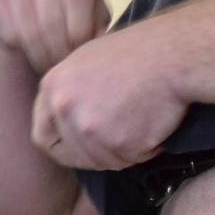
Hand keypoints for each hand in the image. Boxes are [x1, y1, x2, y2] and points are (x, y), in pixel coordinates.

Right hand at [0, 0, 110, 75]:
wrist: (35, 4)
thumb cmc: (74, 11)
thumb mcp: (94, 14)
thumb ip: (99, 24)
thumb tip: (97, 40)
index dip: (80, 32)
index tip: (82, 52)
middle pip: (51, 15)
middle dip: (61, 48)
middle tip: (65, 66)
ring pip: (29, 25)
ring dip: (42, 54)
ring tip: (52, 66)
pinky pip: (9, 28)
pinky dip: (23, 48)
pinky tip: (34, 52)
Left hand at [31, 16, 188, 169]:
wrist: (171, 56)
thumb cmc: (135, 53)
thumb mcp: (85, 61)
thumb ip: (67, 92)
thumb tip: (62, 121)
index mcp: (52, 88)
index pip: (43, 137)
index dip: (64, 147)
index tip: (81, 148)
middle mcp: (65, 110)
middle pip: (75, 156)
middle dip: (99, 153)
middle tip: (122, 138)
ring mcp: (91, 129)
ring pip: (105, 161)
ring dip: (124, 152)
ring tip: (141, 126)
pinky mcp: (120, 143)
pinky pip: (132, 159)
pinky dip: (146, 149)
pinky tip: (154, 126)